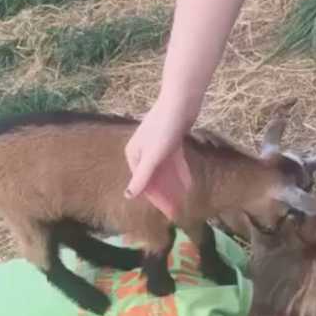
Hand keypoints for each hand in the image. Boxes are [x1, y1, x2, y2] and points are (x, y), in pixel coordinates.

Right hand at [124, 104, 192, 220]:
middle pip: (154, 178)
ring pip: (165, 171)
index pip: (144, 183)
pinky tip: (188, 184)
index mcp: (134, 155)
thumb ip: (142, 177)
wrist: (180, 102)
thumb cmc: (164, 128)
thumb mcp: (153, 156)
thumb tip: (127, 195)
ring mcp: (157, 146)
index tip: (169, 213)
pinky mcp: (171, 141)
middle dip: (166, 194)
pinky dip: (180, 172)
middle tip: (178, 211)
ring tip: (183, 199)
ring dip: (173, 185)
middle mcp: (143, 151)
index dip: (157, 199)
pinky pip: (174, 162)